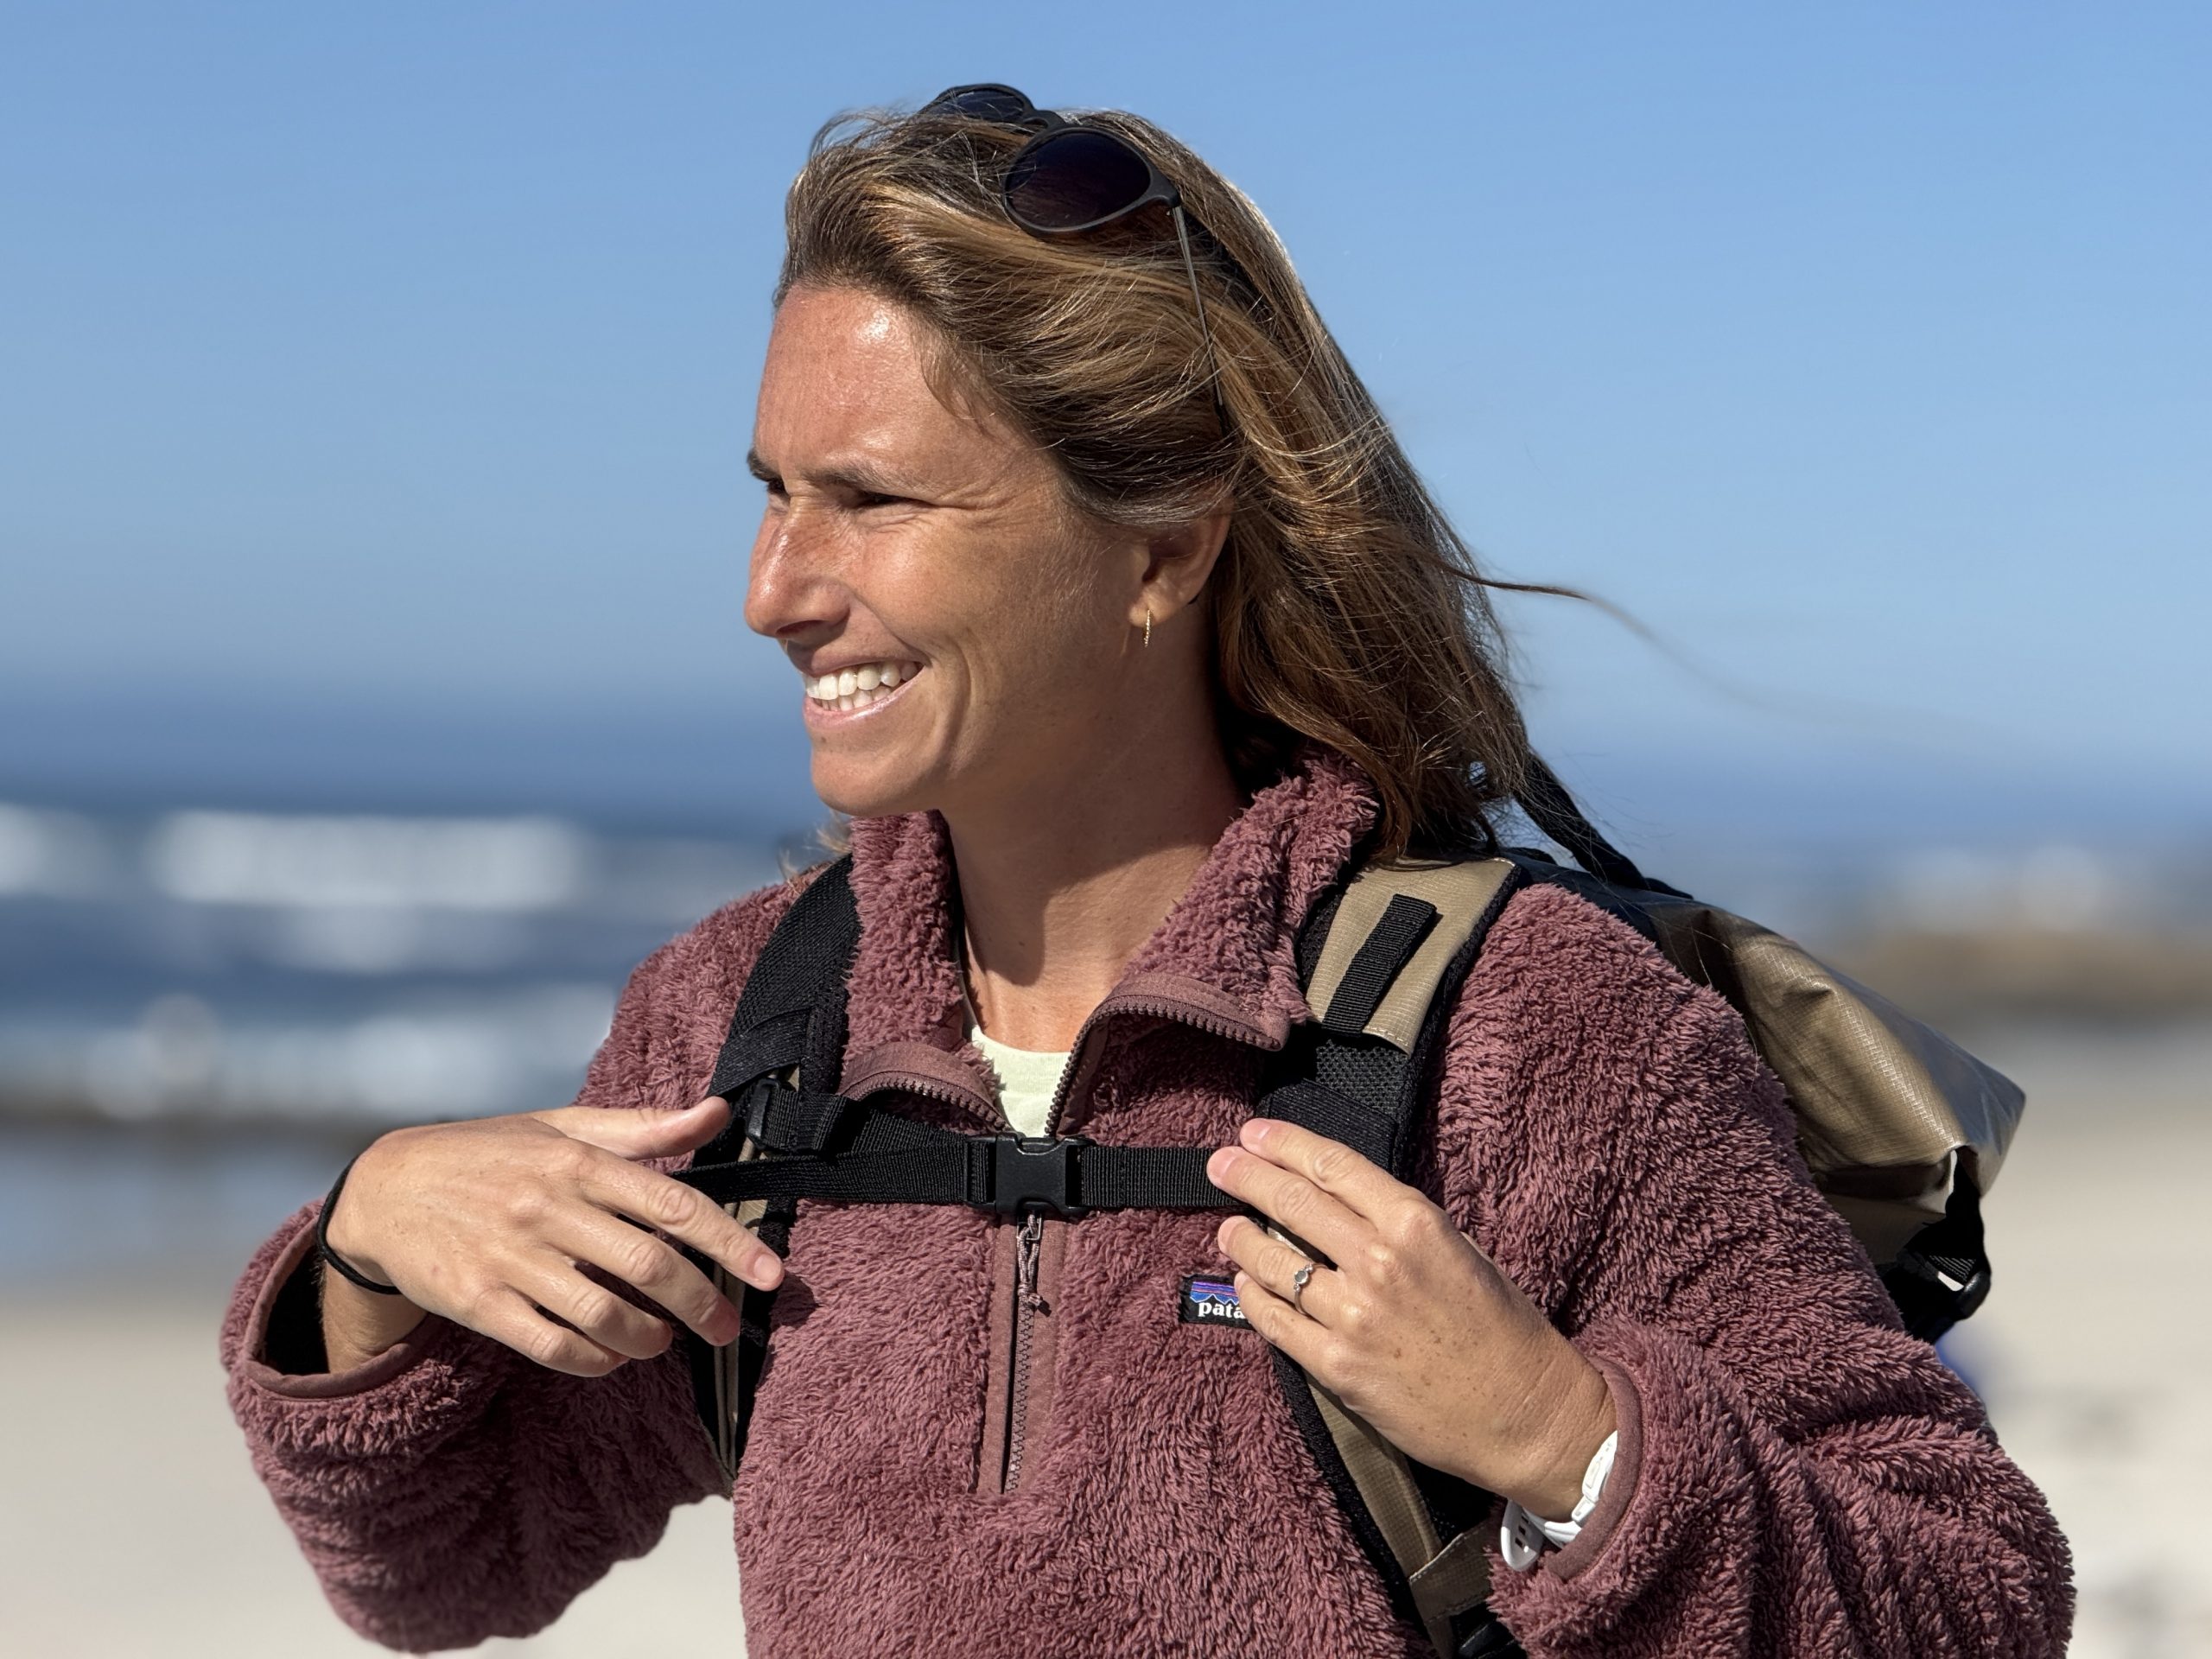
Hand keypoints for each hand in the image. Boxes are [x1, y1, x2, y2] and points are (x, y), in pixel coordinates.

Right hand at [321, 1098, 782, 1377]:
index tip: (770, 1274)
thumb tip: (719, 1112)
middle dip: (701, 1304)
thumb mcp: (561, 1127)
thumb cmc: (491, 1154)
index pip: (672, 1204)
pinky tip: (612, 1354)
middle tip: (727, 1329)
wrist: (386, 1190)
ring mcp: (511, 1258)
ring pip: (604, 1314)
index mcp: (577, 1160)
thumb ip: (643, 1127)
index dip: (729, 1243)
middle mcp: (548, 1207)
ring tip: (664, 1341)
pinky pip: (552, 1345)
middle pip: (648, 1265)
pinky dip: (594, 1360)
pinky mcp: (478, 1302)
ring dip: (649, 1338)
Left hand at [1206, 1118, 1613, 1519]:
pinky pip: (1276, 1322)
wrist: (1525, 1413)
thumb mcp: (1460, 1249)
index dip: (1283, 1145)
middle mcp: (1378, 1261)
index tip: (1252, 1134)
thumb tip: (1338, 1199)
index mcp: (1415, 1223)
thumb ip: (1399, 1223)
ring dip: (1241, 1239)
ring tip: (1228, 1228)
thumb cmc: (1501, 1327)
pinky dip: (1252, 1295)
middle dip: (1246, 1177)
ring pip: (1273, 1263)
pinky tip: (1244, 1281)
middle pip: (1292, 1203)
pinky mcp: (1337, 1367)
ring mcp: (1353, 1315)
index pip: (1332, 1166)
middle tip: (1218, 1164)